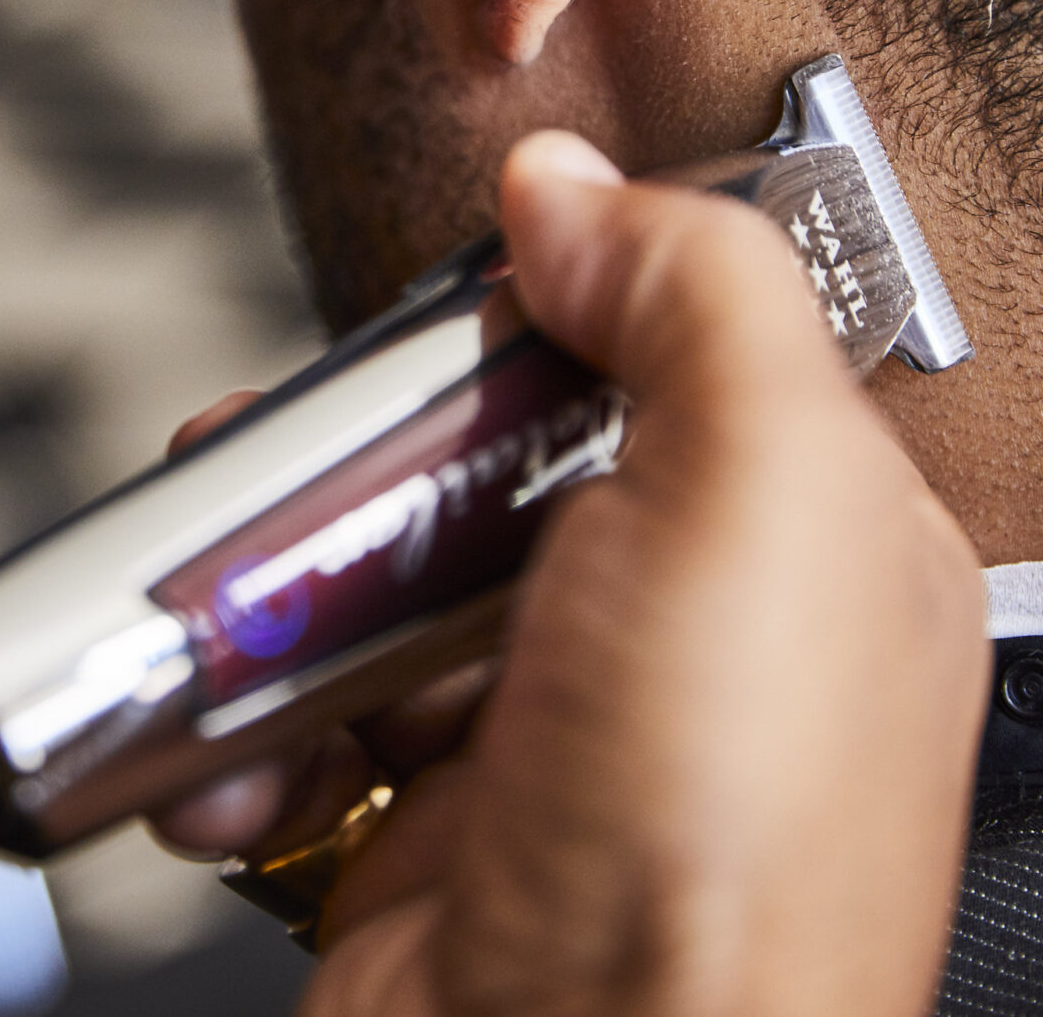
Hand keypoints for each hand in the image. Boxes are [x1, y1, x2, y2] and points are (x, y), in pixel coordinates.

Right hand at [153, 132, 988, 1016]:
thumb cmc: (719, 850)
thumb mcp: (759, 499)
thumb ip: (697, 301)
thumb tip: (583, 191)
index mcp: (817, 549)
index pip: (691, 359)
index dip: (573, 309)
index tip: (469, 297)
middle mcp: (692, 640)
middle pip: (505, 464)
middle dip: (373, 450)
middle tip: (295, 446)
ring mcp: (555, 737)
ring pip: (384, 588)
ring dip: (277, 589)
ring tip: (225, 597)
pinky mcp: (432, 827)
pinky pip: (312, 726)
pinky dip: (247, 732)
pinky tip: (241, 755)